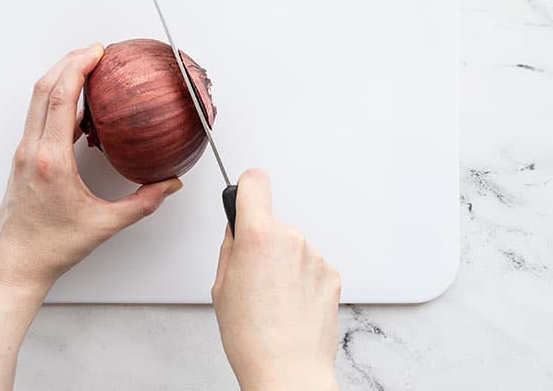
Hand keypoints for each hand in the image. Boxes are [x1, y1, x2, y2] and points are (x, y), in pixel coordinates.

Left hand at [0, 43, 182, 296]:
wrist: (15, 265)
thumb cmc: (52, 247)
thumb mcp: (104, 225)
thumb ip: (142, 203)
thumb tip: (169, 185)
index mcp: (51, 161)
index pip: (61, 99)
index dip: (78, 68)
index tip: (96, 52)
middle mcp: (32, 151)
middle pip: (44, 89)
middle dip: (68, 62)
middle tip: (95, 51)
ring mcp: (24, 154)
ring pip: (37, 101)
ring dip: (59, 78)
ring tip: (86, 69)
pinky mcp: (24, 160)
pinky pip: (38, 118)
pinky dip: (56, 101)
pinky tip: (77, 107)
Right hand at [212, 169, 340, 390]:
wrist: (288, 370)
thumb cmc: (252, 336)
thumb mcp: (220, 285)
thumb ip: (230, 246)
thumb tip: (237, 229)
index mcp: (259, 235)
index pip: (255, 182)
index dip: (246, 188)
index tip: (245, 195)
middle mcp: (292, 238)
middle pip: (272, 222)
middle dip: (262, 240)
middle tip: (252, 276)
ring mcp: (315, 256)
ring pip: (292, 245)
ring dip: (283, 262)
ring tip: (273, 298)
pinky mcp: (332, 274)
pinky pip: (310, 264)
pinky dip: (301, 278)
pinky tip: (290, 304)